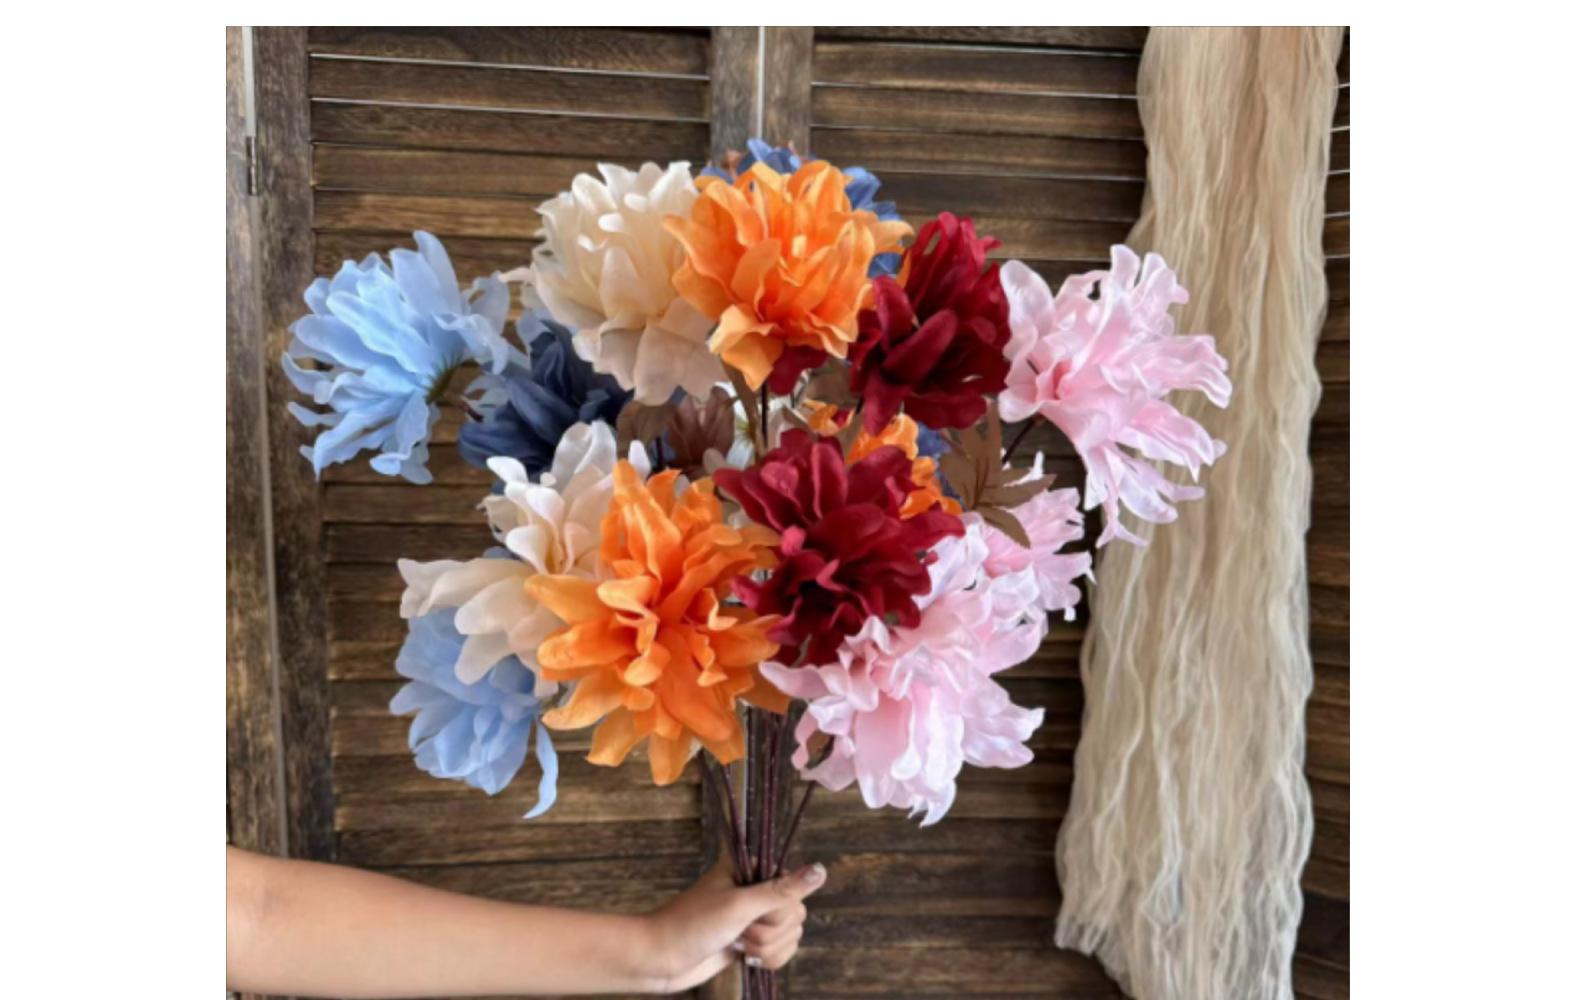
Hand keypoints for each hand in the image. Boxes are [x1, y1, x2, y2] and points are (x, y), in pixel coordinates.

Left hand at [640, 859, 825, 992]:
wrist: (662, 959)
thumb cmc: (693, 925)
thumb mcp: (740, 905)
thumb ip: (783, 890)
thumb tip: (821, 869)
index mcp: (752, 870)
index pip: (794, 885)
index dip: (780, 906)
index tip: (756, 912)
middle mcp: (756, 890)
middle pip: (795, 914)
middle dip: (770, 932)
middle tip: (739, 931)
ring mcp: (755, 917)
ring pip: (790, 936)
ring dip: (766, 949)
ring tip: (736, 945)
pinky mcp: (752, 941)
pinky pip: (782, 951)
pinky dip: (768, 960)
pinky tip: (743, 958)